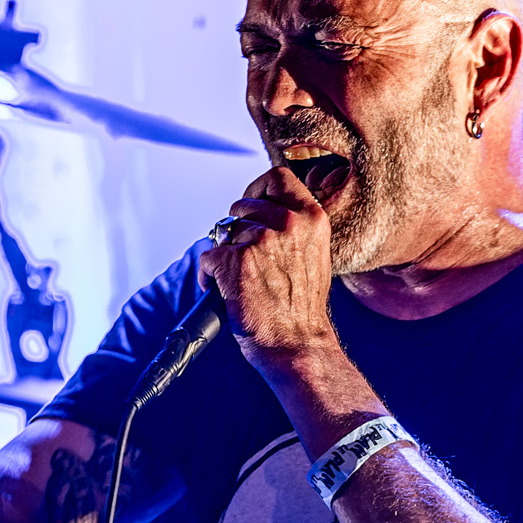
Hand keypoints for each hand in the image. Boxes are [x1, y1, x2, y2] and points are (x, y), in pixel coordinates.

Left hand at [198, 165, 341, 362]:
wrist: (298, 344)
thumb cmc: (303, 307)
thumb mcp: (314, 253)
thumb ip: (294, 226)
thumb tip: (263, 211)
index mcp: (312, 218)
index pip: (277, 178)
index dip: (257, 189)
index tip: (251, 205)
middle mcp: (288, 223)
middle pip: (243, 205)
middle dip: (236, 227)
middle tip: (241, 251)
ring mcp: (261, 241)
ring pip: (225, 232)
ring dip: (224, 252)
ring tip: (234, 276)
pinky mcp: (235, 261)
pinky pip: (208, 256)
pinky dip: (209, 273)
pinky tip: (221, 289)